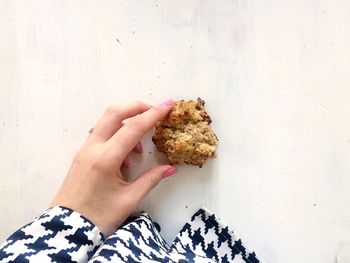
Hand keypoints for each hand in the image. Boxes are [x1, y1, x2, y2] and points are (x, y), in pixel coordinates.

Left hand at [51, 100, 176, 236]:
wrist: (67, 229)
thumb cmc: (99, 217)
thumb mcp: (129, 199)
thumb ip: (151, 179)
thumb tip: (171, 168)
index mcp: (106, 159)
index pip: (133, 128)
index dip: (153, 114)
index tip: (168, 105)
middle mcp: (93, 148)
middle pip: (114, 113)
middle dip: (136, 107)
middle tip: (154, 112)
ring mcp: (85, 150)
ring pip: (106, 121)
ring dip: (126, 122)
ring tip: (139, 147)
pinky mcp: (82, 154)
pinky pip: (101, 134)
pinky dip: (117, 135)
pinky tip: (125, 157)